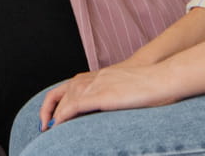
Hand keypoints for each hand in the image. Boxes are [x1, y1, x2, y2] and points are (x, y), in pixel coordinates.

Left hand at [38, 64, 176, 130]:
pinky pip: (75, 105)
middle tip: (45, 124)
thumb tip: (111, 107)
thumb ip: (113, 95)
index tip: (54, 116)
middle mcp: (95, 78)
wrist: (160, 77)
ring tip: (50, 129)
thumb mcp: (126, 87)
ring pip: (67, 99)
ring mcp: (97, 85)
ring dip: (56, 114)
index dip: (58, 101)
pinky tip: (59, 125)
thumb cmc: (148, 85)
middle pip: (63, 91)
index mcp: (100, 75)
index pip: (70, 86)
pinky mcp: (102, 95)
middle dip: (50, 108)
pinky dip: (64, 114)